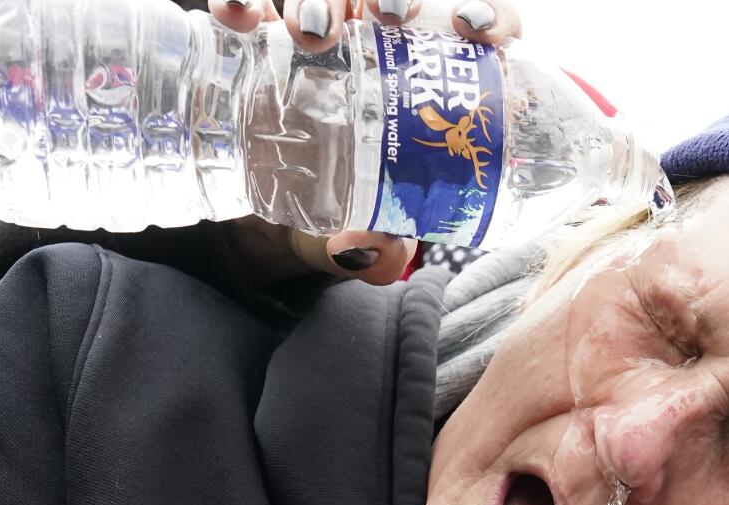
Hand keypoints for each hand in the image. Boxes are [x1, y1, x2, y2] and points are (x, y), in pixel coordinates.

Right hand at [206, 0, 524, 285]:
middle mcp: (378, 35)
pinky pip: (253, 2)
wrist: (271, 203)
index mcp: (428, 74)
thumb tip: (373, 255)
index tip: (473, 31)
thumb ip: (377, 247)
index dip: (488, 14)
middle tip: (389, 19)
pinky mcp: (264, 29)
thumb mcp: (365, 230)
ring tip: (311, 31)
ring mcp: (322, 25)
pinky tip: (240, 17)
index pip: (476, 23)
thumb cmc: (340, 204)